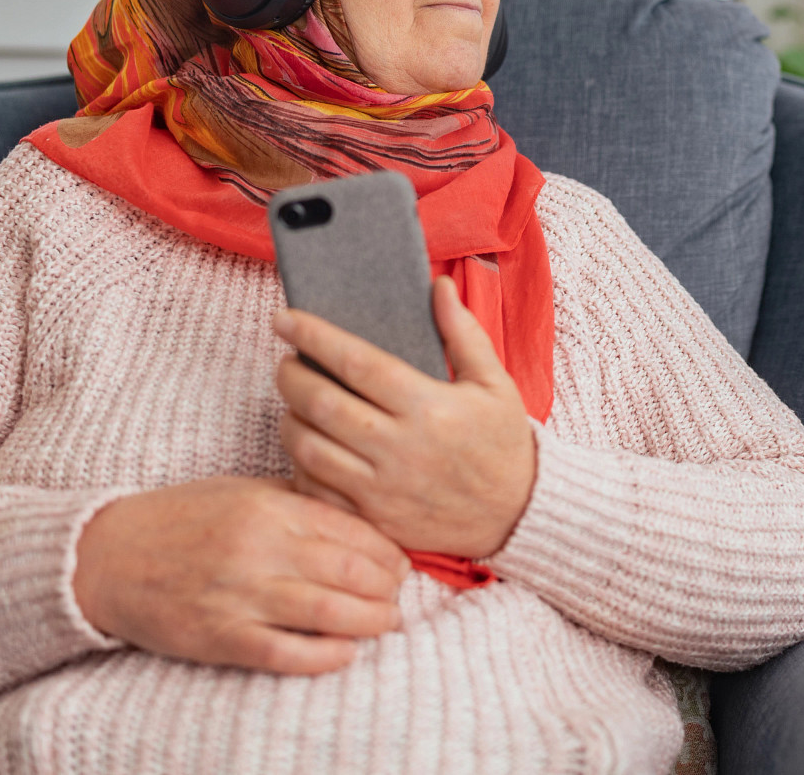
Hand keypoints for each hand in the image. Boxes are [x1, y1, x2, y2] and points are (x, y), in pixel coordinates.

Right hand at [72, 477, 408, 674]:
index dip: (387, 550)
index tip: (401, 562)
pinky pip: (286, 653)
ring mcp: (239, 595)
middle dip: (387, 587)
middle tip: (399, 594)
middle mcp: (259, 548)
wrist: (108, 556)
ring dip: (369, 622)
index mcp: (269, 507)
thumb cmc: (182, 518)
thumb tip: (357, 513)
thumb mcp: (242, 491)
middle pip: (350, 571)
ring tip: (386, 623)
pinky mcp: (219, 636)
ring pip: (328, 613)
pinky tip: (345, 654)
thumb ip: (297, 500)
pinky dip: (325, 657)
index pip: (352, 530)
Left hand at [275, 276, 537, 559]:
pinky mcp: (375, 519)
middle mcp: (401, 447)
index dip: (314, 336)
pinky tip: (307, 447)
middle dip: (291, 376)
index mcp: (429, 405)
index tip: (285, 318)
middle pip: (322, 404)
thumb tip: (438, 285)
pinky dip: (300, 467)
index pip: (357, 362)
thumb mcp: (493, 381)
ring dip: (289, 420)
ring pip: (310, 449)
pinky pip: (318, 492)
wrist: (518, 513)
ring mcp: (384, 488)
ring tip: (294, 404)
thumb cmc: (502, 442)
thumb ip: (462, 331)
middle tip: (286, 362)